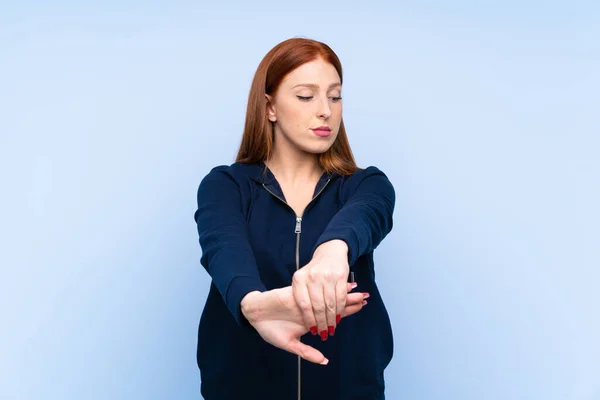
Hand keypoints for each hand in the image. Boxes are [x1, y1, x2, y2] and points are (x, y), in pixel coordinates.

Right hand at [241, 282, 365, 364]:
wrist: (254, 315)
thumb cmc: (270, 329)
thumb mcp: (290, 344)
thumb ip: (307, 352)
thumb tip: (324, 361)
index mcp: (312, 320)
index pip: (334, 314)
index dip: (347, 311)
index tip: (362, 306)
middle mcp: (312, 308)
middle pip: (334, 303)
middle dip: (350, 300)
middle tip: (366, 297)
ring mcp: (305, 300)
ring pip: (326, 294)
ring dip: (340, 292)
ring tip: (357, 288)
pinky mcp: (296, 293)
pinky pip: (313, 289)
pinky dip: (324, 286)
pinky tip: (335, 282)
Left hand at [292, 239, 352, 340]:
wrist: (329, 253)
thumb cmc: (313, 271)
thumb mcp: (302, 280)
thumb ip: (302, 297)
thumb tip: (306, 321)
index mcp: (299, 279)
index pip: (304, 304)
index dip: (309, 320)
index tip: (313, 330)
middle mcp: (313, 277)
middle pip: (318, 306)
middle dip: (322, 323)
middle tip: (324, 333)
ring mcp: (327, 276)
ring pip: (330, 304)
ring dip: (332, 319)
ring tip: (332, 329)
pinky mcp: (340, 276)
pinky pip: (341, 298)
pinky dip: (340, 310)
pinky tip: (339, 318)